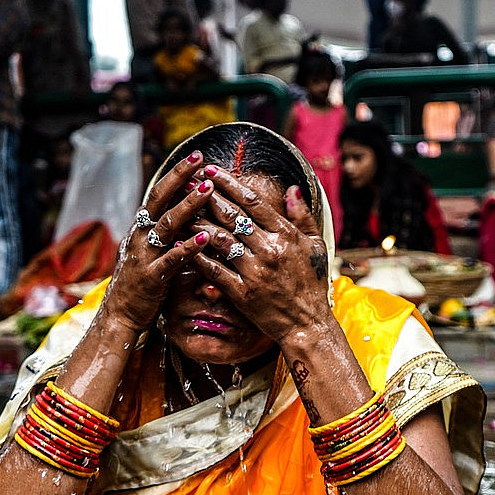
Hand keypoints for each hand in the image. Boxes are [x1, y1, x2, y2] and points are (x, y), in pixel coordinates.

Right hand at [101, 151, 214, 332]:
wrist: (121, 315)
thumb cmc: (143, 283)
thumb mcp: (152, 251)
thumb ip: (167, 233)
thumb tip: (190, 211)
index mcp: (141, 228)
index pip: (158, 193)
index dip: (176, 175)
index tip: (196, 158)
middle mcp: (140, 236)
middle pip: (159, 199)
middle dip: (180, 177)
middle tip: (200, 160)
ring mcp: (145, 256)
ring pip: (167, 225)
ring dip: (188, 206)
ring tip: (207, 190)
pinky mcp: (152, 277)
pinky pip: (171, 260)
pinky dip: (188, 248)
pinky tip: (205, 238)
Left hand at [188, 166, 332, 344]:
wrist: (307, 324)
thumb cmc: (311, 284)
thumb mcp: (315, 245)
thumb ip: (302, 216)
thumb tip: (292, 189)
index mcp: (286, 235)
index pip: (252, 203)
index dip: (229, 184)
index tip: (211, 171)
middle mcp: (269, 250)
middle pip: (231, 216)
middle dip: (207, 196)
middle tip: (188, 181)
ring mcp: (254, 272)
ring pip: (218, 239)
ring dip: (197, 222)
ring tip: (180, 209)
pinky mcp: (242, 292)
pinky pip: (214, 269)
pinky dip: (196, 255)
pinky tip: (182, 243)